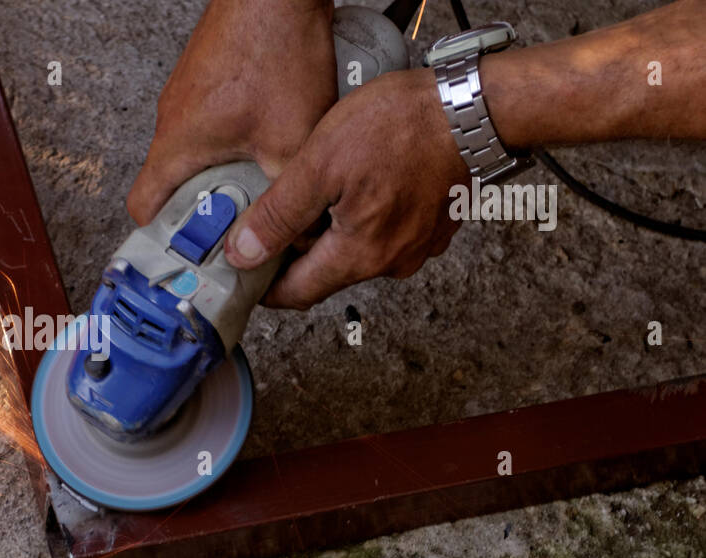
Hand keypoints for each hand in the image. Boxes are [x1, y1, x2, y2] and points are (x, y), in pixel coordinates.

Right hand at [126, 0, 335, 225]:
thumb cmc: (273, 46)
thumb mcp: (292, 138)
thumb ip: (292, 192)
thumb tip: (302, 228)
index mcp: (176, 145)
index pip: (143, 208)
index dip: (162, 237)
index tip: (191, 251)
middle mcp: (172, 121)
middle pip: (173, 185)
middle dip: (206, 208)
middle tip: (239, 220)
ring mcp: (186, 97)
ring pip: (195, 154)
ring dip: (224, 171)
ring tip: (261, 175)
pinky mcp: (207, 79)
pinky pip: (210, 125)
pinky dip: (233, 140)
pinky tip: (270, 134)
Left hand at [224, 68, 470, 309]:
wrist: (473, 106)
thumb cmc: (400, 127)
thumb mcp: (319, 163)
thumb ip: (278, 216)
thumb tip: (242, 255)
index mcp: (359, 256)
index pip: (296, 293)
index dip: (264, 285)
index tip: (243, 267)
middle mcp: (391, 263)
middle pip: (324, 273)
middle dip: (295, 252)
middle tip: (271, 217)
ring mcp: (416, 247)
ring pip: (354, 252)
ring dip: (330, 232)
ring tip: (316, 191)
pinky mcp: (432, 227)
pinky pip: (383, 234)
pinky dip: (362, 219)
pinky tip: (356, 184)